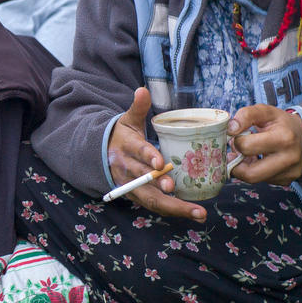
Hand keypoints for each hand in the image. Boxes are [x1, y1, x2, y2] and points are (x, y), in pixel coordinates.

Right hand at [106, 87, 207, 221]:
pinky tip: (194, 213)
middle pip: (143, 182)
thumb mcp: (127, 120)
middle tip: (175, 187)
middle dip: (160, 186)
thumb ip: (137, 108)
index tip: (161, 163)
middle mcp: (127, 170)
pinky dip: (175, 210)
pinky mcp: (138, 198)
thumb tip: (142, 90)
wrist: (103, 157)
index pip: (138, 152)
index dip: (148, 157)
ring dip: (175, 207)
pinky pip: (157, 206)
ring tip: (198, 212)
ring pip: (152, 200)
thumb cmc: (123, 136)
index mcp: (126, 148)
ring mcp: (132, 187)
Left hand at [227, 105, 301, 184]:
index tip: (238, 136)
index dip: (237, 141)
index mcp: (284, 138)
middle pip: (250, 174)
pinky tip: (258, 161)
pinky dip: (255, 171)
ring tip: (245, 156)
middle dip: (237, 163)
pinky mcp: (287, 180)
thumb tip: (230, 129)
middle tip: (236, 152)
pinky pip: (262, 181)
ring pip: (254, 180)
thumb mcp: (265, 112)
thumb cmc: (280, 123)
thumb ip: (246, 115)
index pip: (247, 147)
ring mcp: (289, 173)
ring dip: (243, 169)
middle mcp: (289, 159)